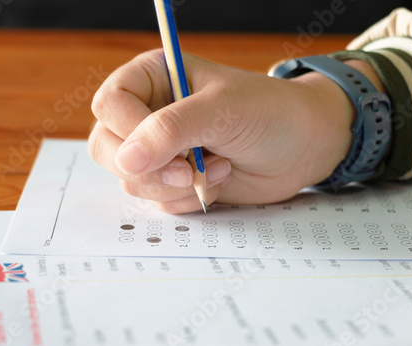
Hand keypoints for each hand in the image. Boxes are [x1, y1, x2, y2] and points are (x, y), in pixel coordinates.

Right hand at [89, 49, 371, 213]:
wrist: (303, 147)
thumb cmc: (270, 113)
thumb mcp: (222, 110)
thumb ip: (171, 130)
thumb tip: (126, 160)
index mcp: (154, 79)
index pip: (110, 104)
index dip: (129, 130)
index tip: (166, 147)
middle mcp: (150, 115)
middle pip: (108, 147)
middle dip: (151, 168)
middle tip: (189, 168)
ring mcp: (161, 152)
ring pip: (132, 180)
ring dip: (176, 184)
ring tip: (218, 167)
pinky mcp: (174, 180)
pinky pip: (158, 200)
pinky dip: (187, 198)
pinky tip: (219, 180)